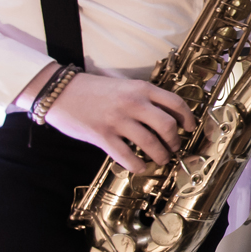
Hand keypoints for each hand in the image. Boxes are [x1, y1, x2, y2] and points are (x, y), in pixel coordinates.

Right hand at [44, 73, 195, 172]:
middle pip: (168, 125)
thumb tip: (165, 113)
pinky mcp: (102, 135)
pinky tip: (140, 167)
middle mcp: (133, 103)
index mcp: (141, 88)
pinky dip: (137, 165)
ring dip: (160, 156)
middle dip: (175, 140)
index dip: (188, 118)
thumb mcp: (123, 84)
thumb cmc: (93, 89)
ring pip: (150, 143)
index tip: (190, 128)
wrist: (61, 91)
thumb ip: (143, 96)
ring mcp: (118, 120)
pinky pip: (127, 156)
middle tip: (174, 147)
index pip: (175, 103)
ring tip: (161, 160)